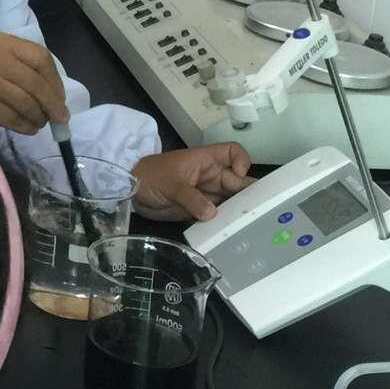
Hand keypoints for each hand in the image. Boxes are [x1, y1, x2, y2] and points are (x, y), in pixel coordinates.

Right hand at [0, 33, 65, 134]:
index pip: (40, 58)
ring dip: (38, 117)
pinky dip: (24, 126)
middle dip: (52, 104)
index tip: (60, 97)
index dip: (55, 80)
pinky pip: (10, 117)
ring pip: (25, 102)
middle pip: (35, 84)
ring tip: (40, 123)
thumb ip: (25, 66)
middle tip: (60, 118)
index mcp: (6, 43)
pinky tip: (28, 128)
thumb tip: (56, 96)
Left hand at [130, 143, 253, 220]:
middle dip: (249, 195)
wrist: (131, 191)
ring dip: (239, 213)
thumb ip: (191, 198)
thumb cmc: (150, 176)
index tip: (239, 176)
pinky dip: (225, 225)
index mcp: (205, 161)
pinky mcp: (200, 211)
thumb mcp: (170, 184)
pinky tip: (232, 235)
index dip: (241, 161)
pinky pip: (218, 217)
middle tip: (258, 212)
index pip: (232, 152)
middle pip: (238, 182)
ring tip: (250, 227)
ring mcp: (207, 195)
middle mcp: (211, 177)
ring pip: (231, 202)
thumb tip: (212, 214)